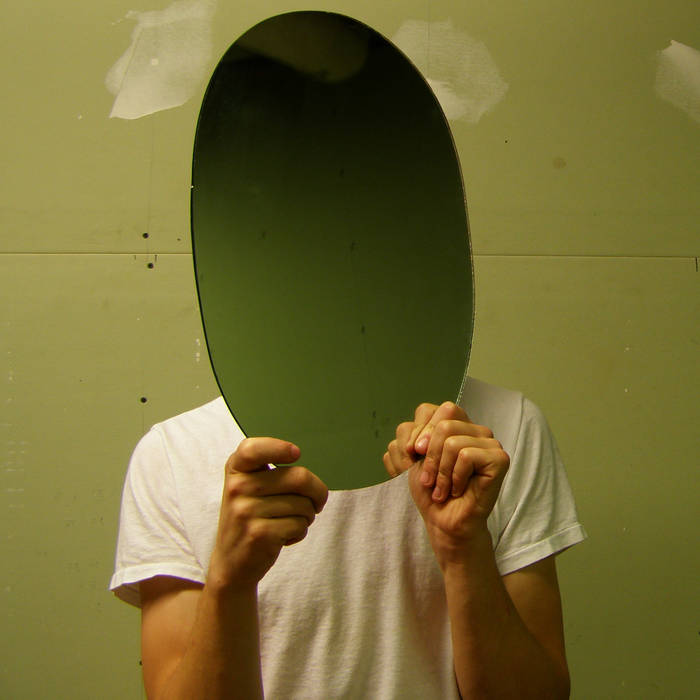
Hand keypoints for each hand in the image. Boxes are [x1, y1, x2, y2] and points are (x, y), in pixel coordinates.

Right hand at [208, 438, 327, 590]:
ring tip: (289, 522)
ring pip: (304, 504)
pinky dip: (300, 532)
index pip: (252, 449)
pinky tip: (283, 537)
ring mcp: (245, 511)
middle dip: (318, 492)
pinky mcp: (258, 533)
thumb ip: (269, 472)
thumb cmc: (249, 519)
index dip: (277, 447)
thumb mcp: (247, 488)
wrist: (230, 564)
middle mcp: (237, 487)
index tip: (296, 453)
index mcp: (235, 469)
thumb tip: (308, 479)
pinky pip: (300, 525)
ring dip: (307, 516)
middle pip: (299, 477)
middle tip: (317, 503)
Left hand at [386, 402, 509, 561]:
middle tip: (429, 479)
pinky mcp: (499, 458)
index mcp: (453, 423)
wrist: (443, 521)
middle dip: (429, 457)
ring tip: (444, 488)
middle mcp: (473, 428)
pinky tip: (459, 490)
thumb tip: (419, 439)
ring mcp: (489, 442)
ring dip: (441, 472)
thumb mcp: (409, 457)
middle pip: (443, 424)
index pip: (428, 410)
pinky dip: (456, 478)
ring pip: (452, 441)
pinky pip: (466, 456)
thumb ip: (408, 435)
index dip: (417, 433)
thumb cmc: (430, 489)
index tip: (413, 455)